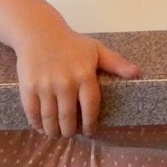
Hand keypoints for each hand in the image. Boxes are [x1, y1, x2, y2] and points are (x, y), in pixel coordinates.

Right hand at [16, 29, 139, 136]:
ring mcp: (45, 85)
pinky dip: (37, 124)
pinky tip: (42, 127)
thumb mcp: (97, 50)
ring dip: (54, 131)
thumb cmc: (72, 44)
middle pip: (68, 118)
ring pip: (50, 119)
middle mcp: (65, 82)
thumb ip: (116, 63)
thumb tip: (137, 72)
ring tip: (58, 134)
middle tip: (71, 134)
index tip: (89, 131)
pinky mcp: (28, 87)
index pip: (90, 107)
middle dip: (70, 131)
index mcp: (85, 74)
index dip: (90, 123)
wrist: (40, 33)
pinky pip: (33, 113)